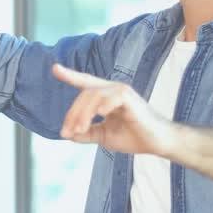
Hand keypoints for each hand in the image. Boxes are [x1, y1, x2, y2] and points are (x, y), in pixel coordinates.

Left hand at [52, 64, 178, 155]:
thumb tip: (66, 134)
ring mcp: (122, 92)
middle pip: (84, 94)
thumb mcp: (103, 136)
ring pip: (93, 96)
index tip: (55, 68)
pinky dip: (104, 105)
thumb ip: (85, 133)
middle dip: (72, 114)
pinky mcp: (131, 99)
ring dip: (83, 115)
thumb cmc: (133, 136)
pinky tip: (100, 115)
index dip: (70, 75)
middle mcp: (113, 90)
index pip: (85, 83)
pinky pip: (112, 97)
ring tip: (80, 131)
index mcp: (106, 96)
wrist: (157, 144)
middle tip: (66, 133)